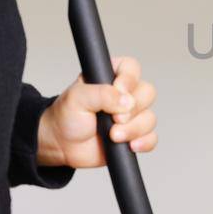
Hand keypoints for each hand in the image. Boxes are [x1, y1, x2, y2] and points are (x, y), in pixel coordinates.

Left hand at [37, 56, 156, 167]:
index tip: (118, 90)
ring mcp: (131, 116)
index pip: (132, 68)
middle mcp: (124, 95)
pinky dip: (143, 142)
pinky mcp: (134, 136)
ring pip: (150, 118)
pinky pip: (151, 137)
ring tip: (113, 136)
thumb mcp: (77, 98)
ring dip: (133, 129)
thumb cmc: (67, 116)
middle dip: (132, 109)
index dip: (129, 79)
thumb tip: (126, 101)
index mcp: (110, 77)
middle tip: (114, 118)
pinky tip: (129, 145)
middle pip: (147, 93)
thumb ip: (102, 94)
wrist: (62, 144)